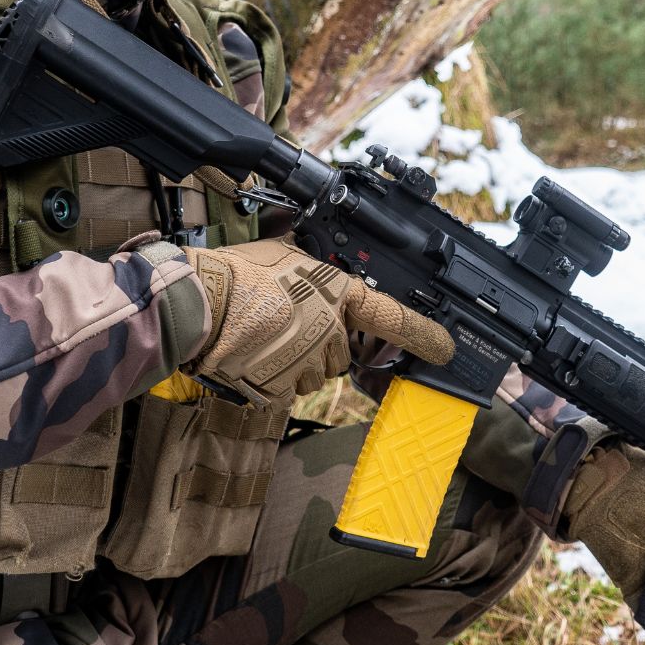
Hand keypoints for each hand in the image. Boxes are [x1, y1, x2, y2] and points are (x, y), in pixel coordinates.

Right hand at [182, 239, 452, 403]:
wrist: (200, 305)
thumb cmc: (235, 275)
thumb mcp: (281, 254)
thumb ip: (305, 263)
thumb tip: (305, 258)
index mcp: (335, 293)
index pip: (390, 316)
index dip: (421, 333)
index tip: (445, 347)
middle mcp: (329, 329)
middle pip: (340, 354)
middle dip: (319, 346)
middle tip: (284, 327)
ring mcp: (309, 361)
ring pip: (313, 375)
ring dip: (294, 364)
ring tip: (262, 338)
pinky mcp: (284, 388)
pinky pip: (286, 390)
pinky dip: (270, 379)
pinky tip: (252, 356)